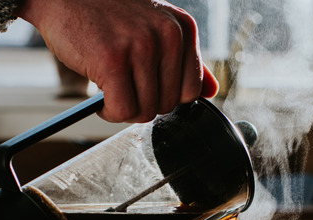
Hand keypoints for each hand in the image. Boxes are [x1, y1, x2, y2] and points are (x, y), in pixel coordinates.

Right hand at [16, 0, 217, 122]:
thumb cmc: (106, 14)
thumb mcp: (154, 27)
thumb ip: (185, 60)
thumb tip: (212, 91)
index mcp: (182, 27)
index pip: (191, 91)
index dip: (164, 97)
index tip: (144, 87)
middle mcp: (167, 35)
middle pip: (167, 104)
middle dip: (142, 104)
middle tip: (121, 88)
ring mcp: (141, 46)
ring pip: (145, 111)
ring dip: (123, 109)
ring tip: (109, 89)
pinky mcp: (113, 60)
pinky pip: (122, 110)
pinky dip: (108, 112)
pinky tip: (100, 96)